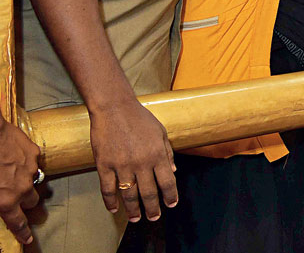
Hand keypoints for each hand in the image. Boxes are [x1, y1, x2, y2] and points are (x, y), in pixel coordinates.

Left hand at [0, 117, 39, 244]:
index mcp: (6, 201)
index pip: (18, 223)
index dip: (23, 232)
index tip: (28, 239)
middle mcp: (22, 188)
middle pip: (32, 201)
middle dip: (26, 200)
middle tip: (18, 196)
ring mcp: (30, 169)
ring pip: (33, 180)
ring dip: (25, 180)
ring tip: (13, 172)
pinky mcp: (34, 153)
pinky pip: (32, 162)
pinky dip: (25, 163)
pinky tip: (13, 156)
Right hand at [90, 101, 176, 222]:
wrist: (114, 108)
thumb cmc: (140, 118)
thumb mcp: (160, 132)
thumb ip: (167, 152)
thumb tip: (173, 170)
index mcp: (157, 154)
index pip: (167, 181)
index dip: (170, 195)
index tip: (171, 204)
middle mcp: (141, 162)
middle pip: (149, 192)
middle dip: (153, 208)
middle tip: (154, 217)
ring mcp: (122, 165)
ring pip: (129, 195)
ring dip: (133, 209)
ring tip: (136, 219)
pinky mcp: (104, 165)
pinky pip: (108, 189)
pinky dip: (111, 202)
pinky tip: (114, 209)